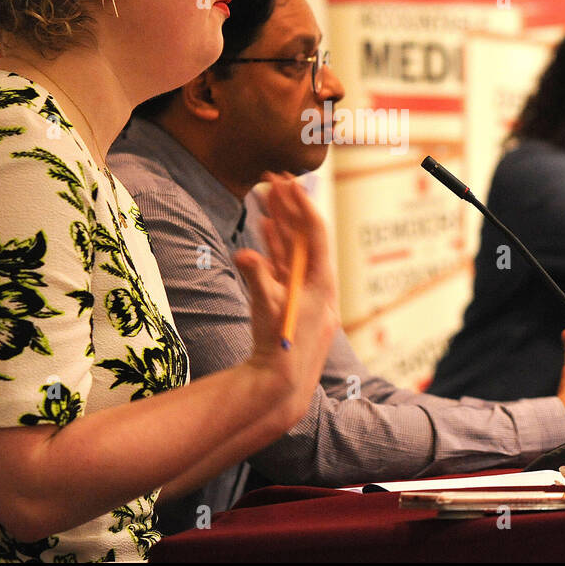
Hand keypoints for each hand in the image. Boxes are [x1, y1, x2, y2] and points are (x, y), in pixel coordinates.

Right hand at [234, 174, 339, 425]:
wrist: (280, 387)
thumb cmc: (279, 349)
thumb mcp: (268, 310)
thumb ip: (256, 277)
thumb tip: (243, 253)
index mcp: (321, 283)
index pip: (315, 234)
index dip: (302, 205)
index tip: (290, 182)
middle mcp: (317, 284)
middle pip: (304, 237)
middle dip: (290, 207)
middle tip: (275, 178)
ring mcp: (304, 292)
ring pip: (293, 250)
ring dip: (281, 223)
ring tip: (267, 195)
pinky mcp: (291, 301)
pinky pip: (284, 266)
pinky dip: (274, 246)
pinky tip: (265, 228)